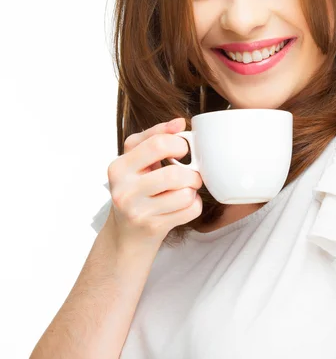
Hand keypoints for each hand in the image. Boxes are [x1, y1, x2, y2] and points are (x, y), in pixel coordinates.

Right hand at [106, 118, 202, 247]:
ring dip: (193, 190)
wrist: (125, 236)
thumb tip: (180, 122)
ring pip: (185, 194)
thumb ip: (154, 137)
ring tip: (186, 190)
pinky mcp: (152, 227)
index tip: (183, 150)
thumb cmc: (135, 191)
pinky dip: (194, 205)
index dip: (180, 144)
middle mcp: (124, 189)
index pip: (157, 144)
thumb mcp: (136, 162)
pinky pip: (189, 210)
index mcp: (119, 166)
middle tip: (191, 174)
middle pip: (174, 174)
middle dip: (192, 173)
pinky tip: (183, 205)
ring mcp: (137, 211)